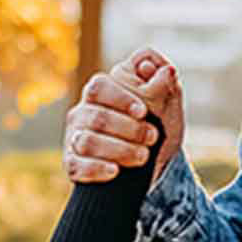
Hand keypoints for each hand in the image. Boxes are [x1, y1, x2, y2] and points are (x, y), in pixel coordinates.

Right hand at [64, 48, 185, 185]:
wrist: (150, 164)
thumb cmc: (152, 126)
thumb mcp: (163, 106)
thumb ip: (163, 86)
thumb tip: (168, 70)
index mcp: (99, 93)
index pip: (99, 87)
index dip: (120, 98)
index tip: (143, 111)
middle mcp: (82, 113)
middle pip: (97, 117)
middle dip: (129, 129)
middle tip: (153, 137)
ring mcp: (75, 138)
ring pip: (86, 141)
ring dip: (118, 149)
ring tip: (143, 156)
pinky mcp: (73, 164)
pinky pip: (78, 166)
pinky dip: (97, 168)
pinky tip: (115, 171)